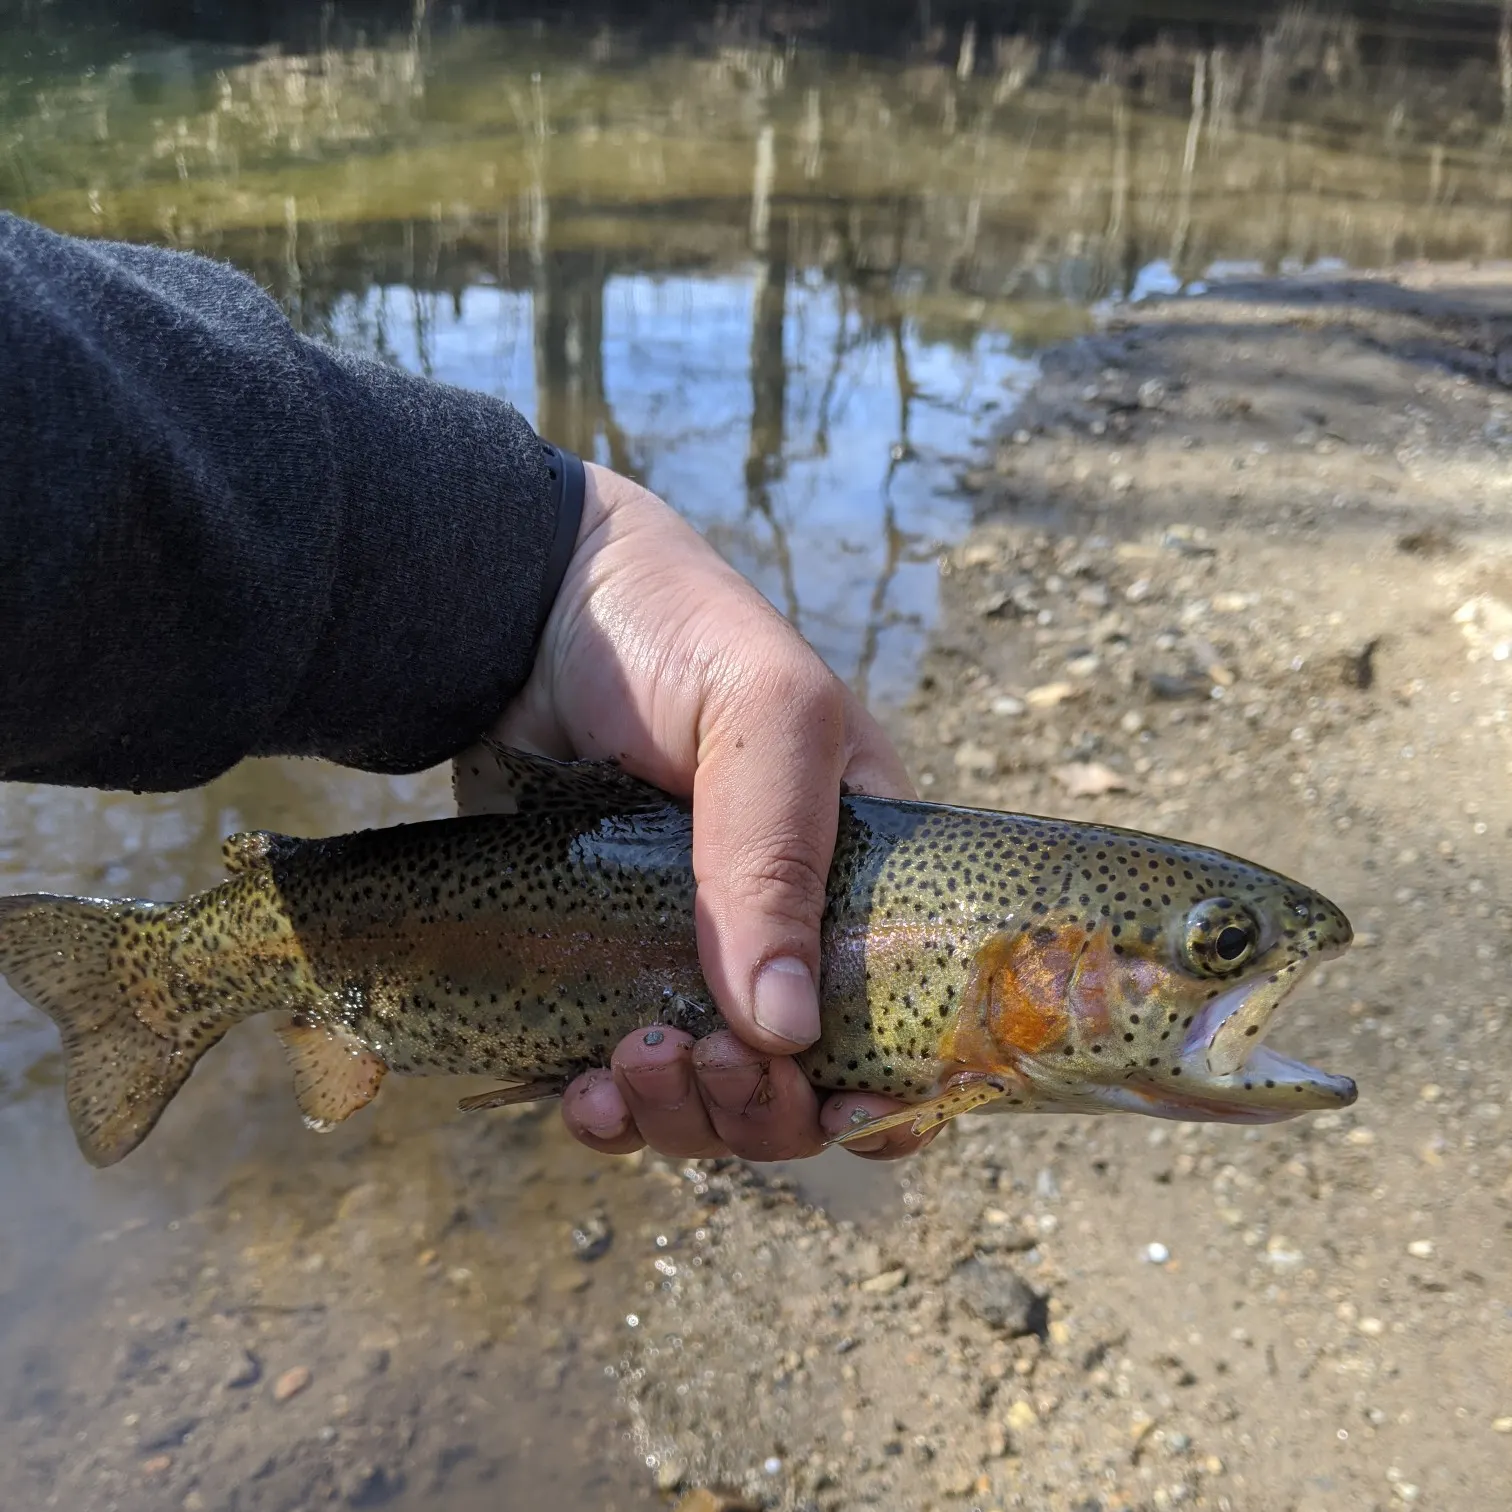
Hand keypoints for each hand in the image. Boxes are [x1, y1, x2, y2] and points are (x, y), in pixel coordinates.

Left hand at [488, 462, 932, 1161]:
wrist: (527, 606)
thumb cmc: (678, 635)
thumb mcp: (766, 716)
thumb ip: (780, 859)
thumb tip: (784, 1027)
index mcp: (862, 871)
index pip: (907, 1013)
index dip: (890, 1090)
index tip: (843, 1116)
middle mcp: (785, 927)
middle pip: (804, 1082)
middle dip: (760, 1105)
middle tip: (702, 1058)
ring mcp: (691, 953)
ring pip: (711, 1096)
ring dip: (683, 1116)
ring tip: (630, 1065)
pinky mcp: (603, 964)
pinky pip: (620, 1081)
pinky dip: (610, 1113)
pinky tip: (583, 1095)